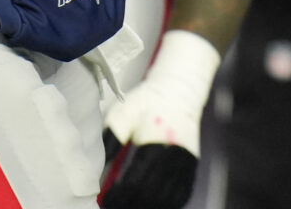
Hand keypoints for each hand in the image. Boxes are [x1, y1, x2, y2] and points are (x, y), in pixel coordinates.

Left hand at [100, 30, 218, 208]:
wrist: (178, 92)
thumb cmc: (146, 103)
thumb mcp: (121, 114)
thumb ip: (111, 141)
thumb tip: (99, 171)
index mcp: (154, 141)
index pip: (135, 181)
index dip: (119, 195)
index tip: (105, 199)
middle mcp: (174, 155)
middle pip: (150, 195)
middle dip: (130, 204)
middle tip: (112, 206)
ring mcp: (185, 163)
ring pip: (166, 199)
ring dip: (146, 206)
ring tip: (128, 205)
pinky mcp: (191, 168)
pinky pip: (180, 195)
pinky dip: (164, 203)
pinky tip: (150, 203)